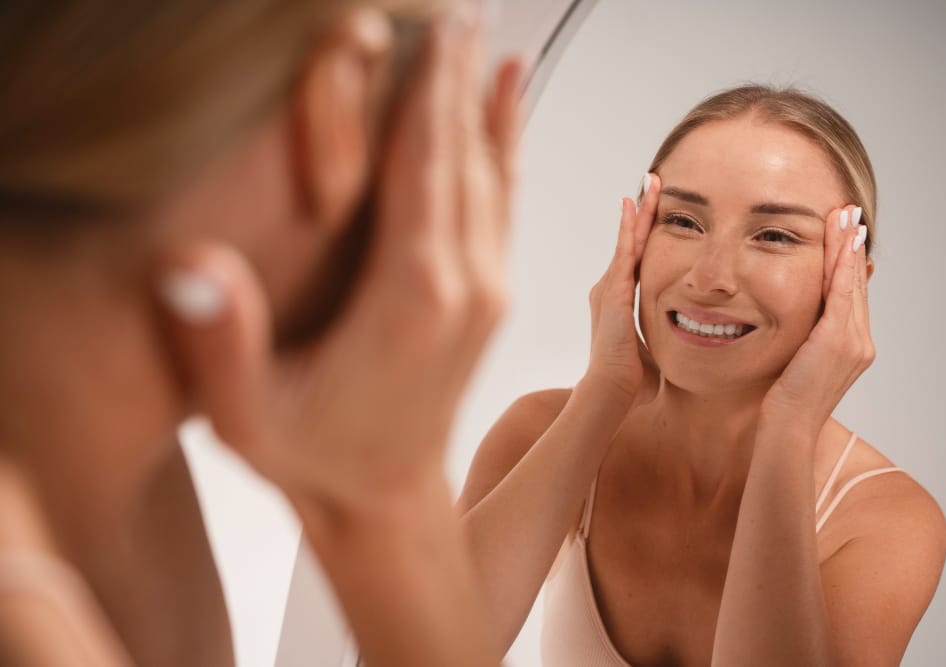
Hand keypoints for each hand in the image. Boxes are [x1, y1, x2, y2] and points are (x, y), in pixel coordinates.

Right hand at [158, 16, 523, 513]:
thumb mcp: (246, 418)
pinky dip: (505, 151)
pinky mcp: (490, 295)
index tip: (429, 33)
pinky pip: (501, 206)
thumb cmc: (315, 455)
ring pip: (491, 174)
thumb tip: (190, 264)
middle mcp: (464, 282)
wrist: (386, 499)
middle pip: (462, 156)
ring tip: (487, 45)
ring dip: (486, 106)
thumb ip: (220, 345)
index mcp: (412, 296)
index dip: (425, 94)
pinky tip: (506, 112)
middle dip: (456, 80)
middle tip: (456, 14)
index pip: (420, 167)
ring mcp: (487, 288)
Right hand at [584, 173, 661, 412]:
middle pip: (629, 242)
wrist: (611, 390)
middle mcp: (608, 289)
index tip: (654, 212)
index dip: (644, 234)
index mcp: (616, 302)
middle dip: (641, 213)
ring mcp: (608, 288)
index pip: (635, 259)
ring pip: (627, 240)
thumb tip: (684, 352)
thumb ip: (662, 344)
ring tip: (649, 184)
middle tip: (652, 183)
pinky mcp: (613, 292)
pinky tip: (635, 205)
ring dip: (639, 212)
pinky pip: (623, 252)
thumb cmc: (631, 382)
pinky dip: (629, 228)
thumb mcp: (651, 354)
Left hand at [762, 205, 872, 437]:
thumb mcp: (794, 366)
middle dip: (852, 246)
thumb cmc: (782, 406)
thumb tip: (792, 324)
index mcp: (851, 348)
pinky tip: (841, 242)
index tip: (844, 234)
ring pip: (852, 283)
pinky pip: (843, 293)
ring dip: (848, 246)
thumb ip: (801, 342)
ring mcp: (853, 342)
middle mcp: (860, 342)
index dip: (848, 264)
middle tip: (849, 213)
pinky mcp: (837, 340)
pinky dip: (842, 265)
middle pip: (856, 283)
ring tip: (846, 215)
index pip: (851, 296)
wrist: (788, 431)